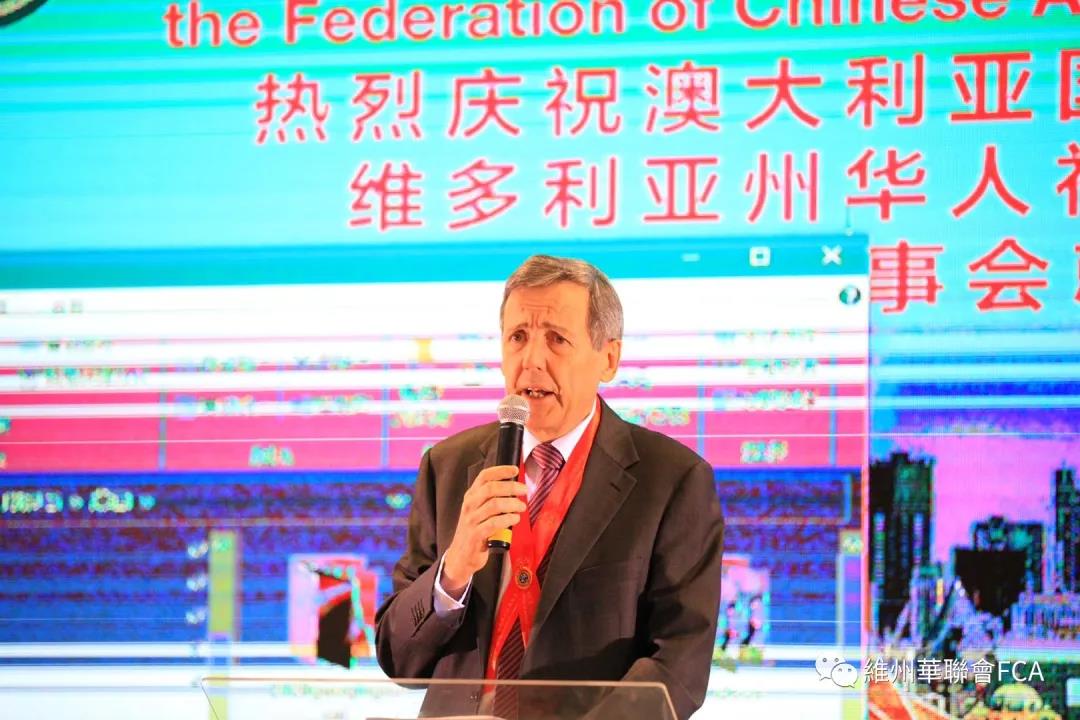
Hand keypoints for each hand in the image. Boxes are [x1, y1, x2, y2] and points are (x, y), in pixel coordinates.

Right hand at [442, 465, 526, 596]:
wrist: (460, 556)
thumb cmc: (474, 531)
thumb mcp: (479, 511)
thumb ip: (492, 499)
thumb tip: (514, 488)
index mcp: (471, 496)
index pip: (484, 476)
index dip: (500, 470)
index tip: (514, 469)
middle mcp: (470, 505)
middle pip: (491, 488)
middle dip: (511, 487)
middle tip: (524, 490)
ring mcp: (471, 520)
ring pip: (494, 504)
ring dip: (512, 504)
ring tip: (522, 507)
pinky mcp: (476, 535)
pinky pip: (494, 523)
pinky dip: (508, 519)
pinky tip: (515, 519)